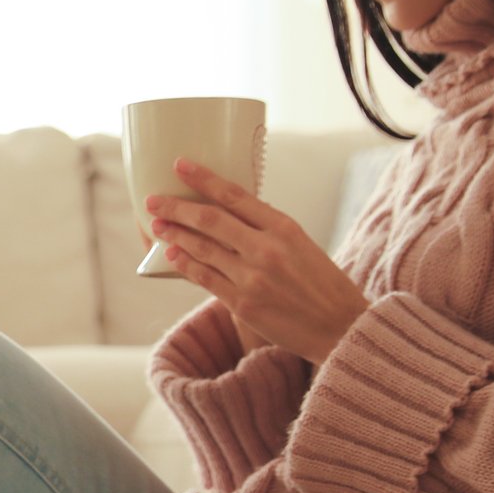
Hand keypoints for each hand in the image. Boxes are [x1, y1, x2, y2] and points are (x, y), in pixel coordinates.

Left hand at [144, 158, 369, 365]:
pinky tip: (171, 253)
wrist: (340, 327)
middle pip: (210, 220)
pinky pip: (204, 278)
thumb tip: (231, 214)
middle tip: (153, 201)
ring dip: (174, 235)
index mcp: (284, 227)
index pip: (235, 195)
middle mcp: (266, 249)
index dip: (203, 178)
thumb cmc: (322, 283)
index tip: (179, 165)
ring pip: (202, 249)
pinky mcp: (242, 305)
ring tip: (157, 226)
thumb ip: (268, 229)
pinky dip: (184, 263)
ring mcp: (252, 278)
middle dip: (176, 208)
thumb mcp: (303, 244)